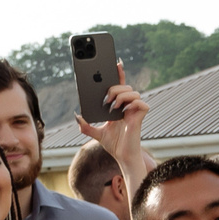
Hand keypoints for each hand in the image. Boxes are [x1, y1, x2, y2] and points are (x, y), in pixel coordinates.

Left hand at [76, 63, 153, 180]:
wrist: (123, 157)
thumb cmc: (114, 145)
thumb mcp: (96, 133)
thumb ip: (86, 126)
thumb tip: (77, 116)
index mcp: (119, 106)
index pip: (120, 85)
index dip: (119, 73)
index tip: (115, 62)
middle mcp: (128, 106)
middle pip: (126, 86)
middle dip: (114, 88)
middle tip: (106, 100)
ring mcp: (135, 111)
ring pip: (133, 92)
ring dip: (121, 95)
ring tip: (112, 106)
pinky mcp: (140, 117)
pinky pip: (141, 103)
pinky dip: (131, 104)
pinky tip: (122, 110)